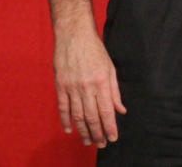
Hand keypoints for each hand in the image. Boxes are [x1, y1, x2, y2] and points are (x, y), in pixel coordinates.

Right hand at [53, 26, 125, 146]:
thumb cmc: (95, 50)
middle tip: (101, 144)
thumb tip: (121, 110)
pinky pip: (63, 107)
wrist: (74, 35)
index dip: (110, 126)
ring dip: (83, 130)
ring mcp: (72, 87)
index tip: (113, 138)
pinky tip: (70, 130)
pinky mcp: (60, 85)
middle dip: (97, 133)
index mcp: (101, 82)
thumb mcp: (110, 68)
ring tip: (88, 141)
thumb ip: (115, 91)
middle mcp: (86, 86)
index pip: (107, 110)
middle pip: (92, 116)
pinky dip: (66, 120)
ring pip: (77, 115)